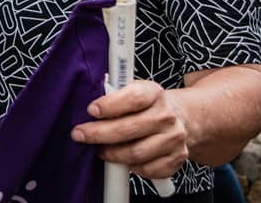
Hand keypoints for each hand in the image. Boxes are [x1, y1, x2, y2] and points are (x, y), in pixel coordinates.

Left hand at [71, 81, 188, 178]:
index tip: (91, 110)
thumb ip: (113, 96)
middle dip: (99, 133)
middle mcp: (167, 116)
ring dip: (112, 154)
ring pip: (136, 153)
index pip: (133, 98)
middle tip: (80, 135)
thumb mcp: (133, 90)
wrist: (180, 118)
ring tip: (99, 150)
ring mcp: (173, 138)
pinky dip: (130, 167)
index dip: (110, 105)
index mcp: (154, 93)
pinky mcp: (177, 158)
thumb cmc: (147, 106)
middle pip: (129, 129)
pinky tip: (121, 160)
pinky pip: (148, 169)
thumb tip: (89, 109)